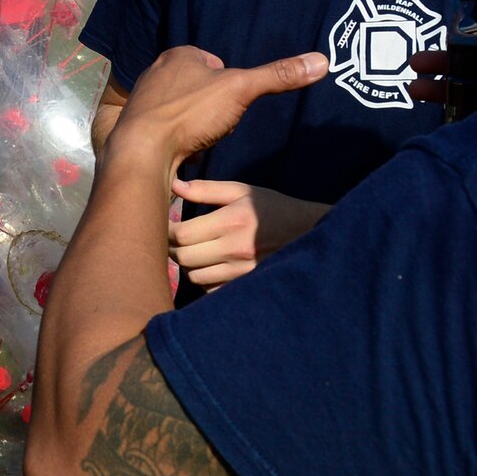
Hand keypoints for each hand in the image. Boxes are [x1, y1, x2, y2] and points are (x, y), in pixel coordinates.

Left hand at [110, 47, 326, 168]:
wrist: (142, 152)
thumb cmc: (189, 114)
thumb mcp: (240, 89)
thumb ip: (278, 76)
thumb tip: (323, 60)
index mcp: (178, 55)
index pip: (215, 64)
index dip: (229, 85)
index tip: (229, 103)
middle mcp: (156, 72)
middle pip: (202, 90)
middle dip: (213, 111)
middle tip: (213, 126)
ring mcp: (144, 99)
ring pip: (188, 112)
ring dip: (197, 129)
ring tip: (197, 141)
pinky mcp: (138, 126)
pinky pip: (171, 132)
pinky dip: (179, 143)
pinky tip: (181, 153)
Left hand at [168, 180, 328, 289]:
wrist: (309, 233)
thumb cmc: (271, 208)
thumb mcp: (242, 191)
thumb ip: (207, 189)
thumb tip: (175, 185)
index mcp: (232, 222)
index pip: (183, 234)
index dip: (168, 231)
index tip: (168, 225)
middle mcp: (236, 250)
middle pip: (184, 258)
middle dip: (173, 249)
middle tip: (175, 240)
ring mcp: (242, 272)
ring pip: (195, 277)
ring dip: (187, 266)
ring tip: (193, 252)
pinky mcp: (246, 286)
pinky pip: (211, 290)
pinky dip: (205, 280)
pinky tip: (209, 266)